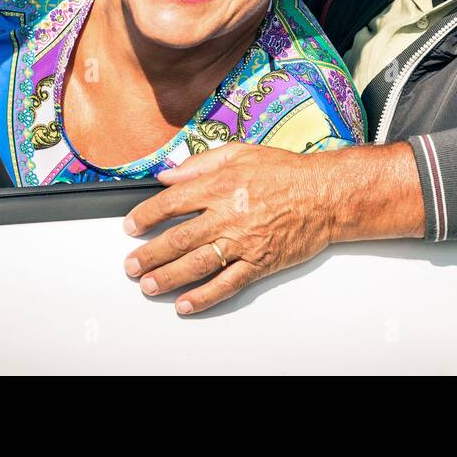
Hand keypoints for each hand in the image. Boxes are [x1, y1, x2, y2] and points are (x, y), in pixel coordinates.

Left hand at [123, 142, 338, 314]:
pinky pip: (227, 284)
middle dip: (149, 254)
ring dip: (168, 277)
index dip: (146, 216)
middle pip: (179, 238)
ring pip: (197, 264)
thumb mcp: (240, 152)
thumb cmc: (286, 172)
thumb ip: (201, 163)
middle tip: (131, 264)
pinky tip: (185, 303)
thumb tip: (168, 175)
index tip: (132, 225)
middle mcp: (229, 215)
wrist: (325, 195)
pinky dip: (204, 297)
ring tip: (148, 285)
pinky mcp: (260, 263)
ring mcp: (244, 242)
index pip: (172, 203)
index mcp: (221, 185)